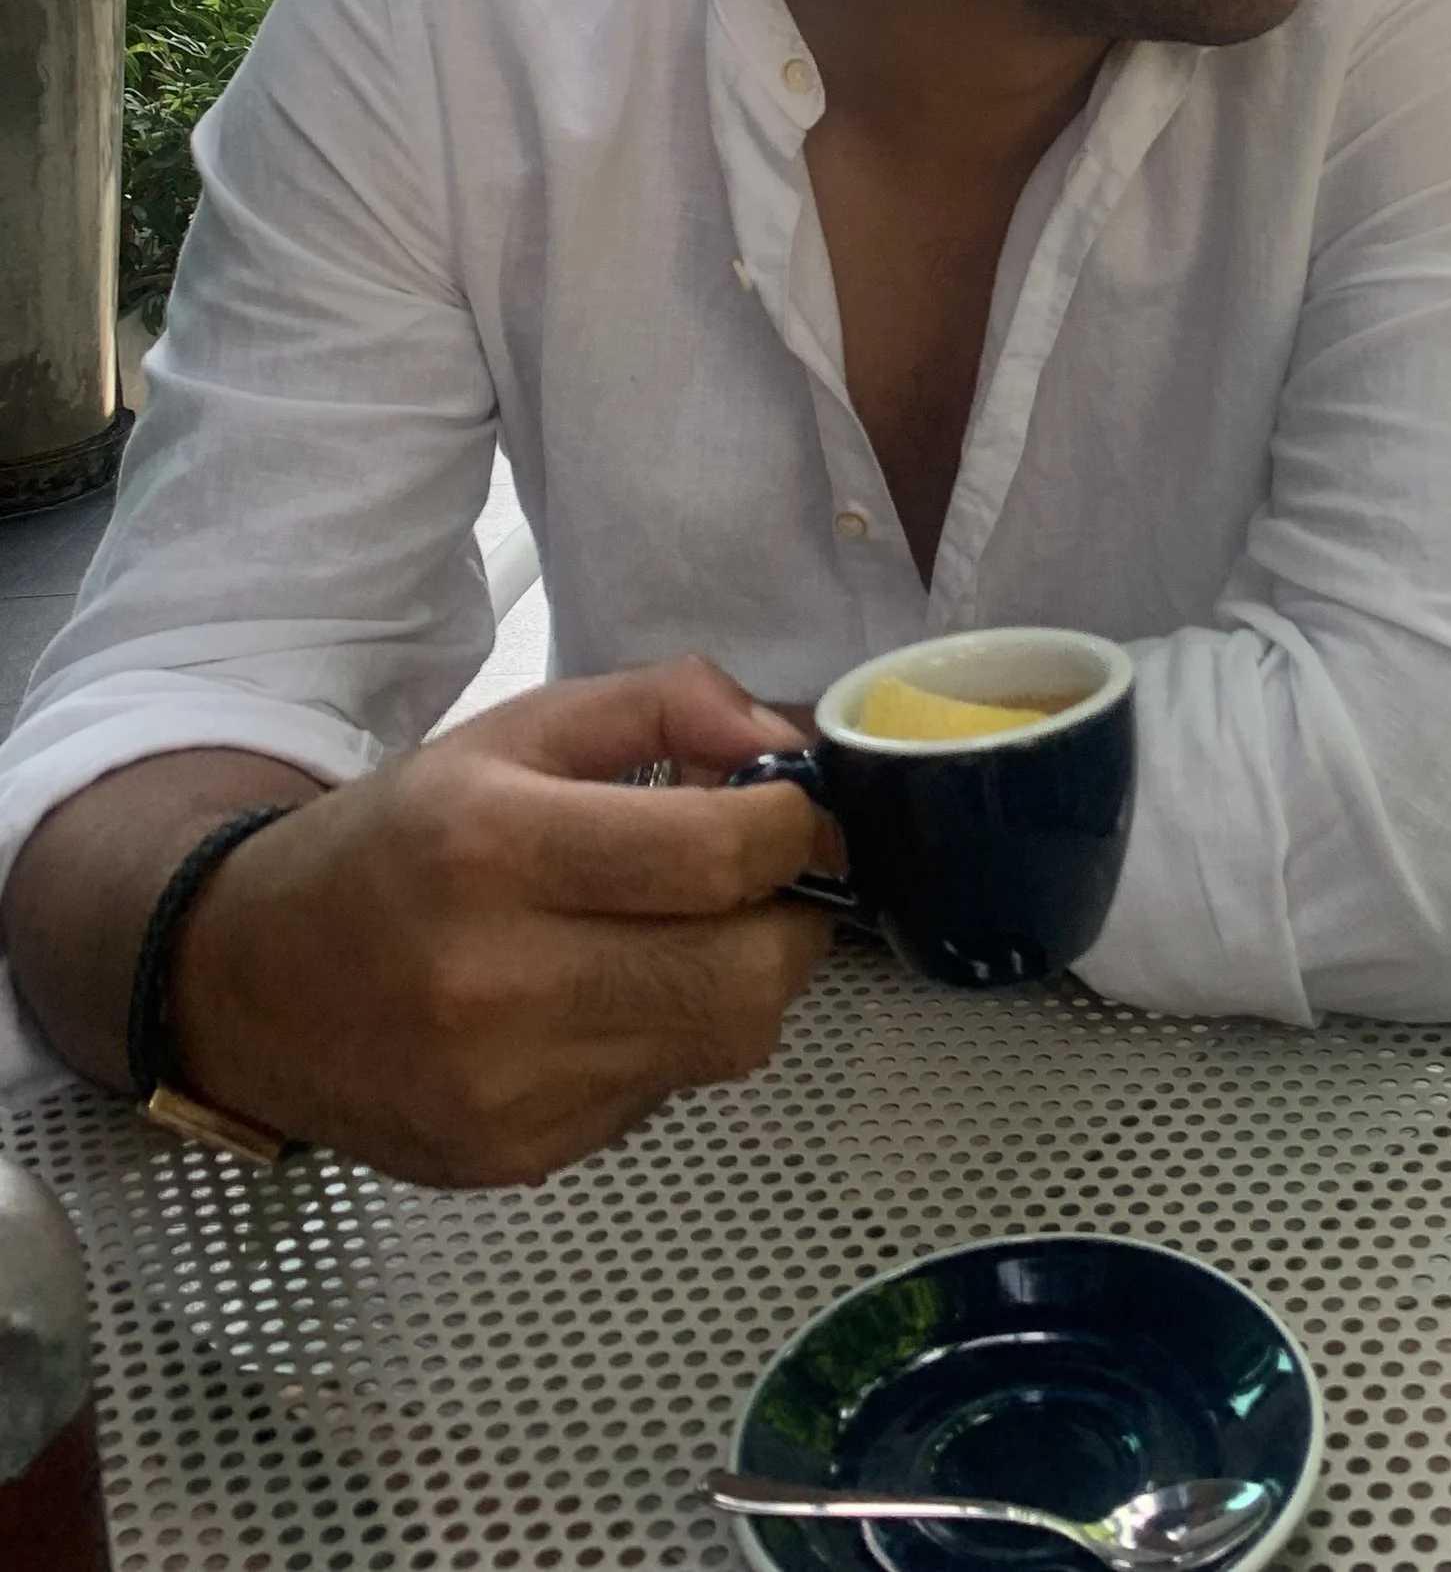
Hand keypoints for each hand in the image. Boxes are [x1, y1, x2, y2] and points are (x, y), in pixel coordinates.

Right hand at [170, 659, 831, 1185]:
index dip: (794, 827)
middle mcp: (499, 982)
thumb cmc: (398, 839)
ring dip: (744, 980)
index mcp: (496, 847)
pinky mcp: (518, 1157)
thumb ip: (667, 705)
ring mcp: (509, 1089)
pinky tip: (615, 1001)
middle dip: (792, 918)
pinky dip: (672, 1041)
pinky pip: (664, 1094)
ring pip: (727, 1045)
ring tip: (691, 935)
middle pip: (748, 977)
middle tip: (766, 883)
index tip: (793, 811)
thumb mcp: (519, 730)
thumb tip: (787, 743)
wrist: (244, 983)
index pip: (716, 857)